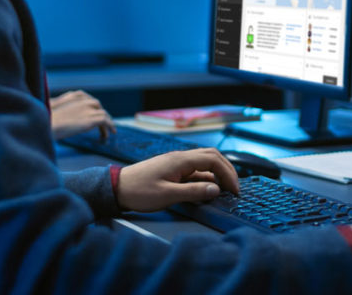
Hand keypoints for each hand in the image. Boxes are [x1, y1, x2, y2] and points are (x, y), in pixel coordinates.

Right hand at [50, 90, 115, 139]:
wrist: (48, 124)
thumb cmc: (46, 120)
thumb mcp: (52, 110)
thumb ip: (60, 109)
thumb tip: (63, 117)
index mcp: (73, 96)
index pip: (87, 98)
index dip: (92, 107)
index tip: (94, 113)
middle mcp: (83, 100)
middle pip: (97, 105)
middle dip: (100, 113)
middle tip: (102, 123)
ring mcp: (88, 109)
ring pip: (103, 114)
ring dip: (107, 123)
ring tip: (108, 132)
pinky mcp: (92, 118)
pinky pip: (105, 121)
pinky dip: (109, 127)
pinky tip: (107, 135)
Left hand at [116, 148, 240, 211]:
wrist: (116, 188)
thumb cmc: (139, 191)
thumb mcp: (167, 195)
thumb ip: (193, 192)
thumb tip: (216, 190)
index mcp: (181, 160)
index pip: (213, 160)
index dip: (228, 174)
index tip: (234, 190)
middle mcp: (181, 157)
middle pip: (212, 156)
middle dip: (227, 170)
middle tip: (234, 188)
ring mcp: (176, 162)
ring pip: (204, 161)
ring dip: (217, 172)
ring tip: (224, 188)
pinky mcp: (172, 169)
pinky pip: (195, 169)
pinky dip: (206, 177)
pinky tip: (207, 189)